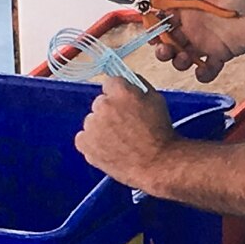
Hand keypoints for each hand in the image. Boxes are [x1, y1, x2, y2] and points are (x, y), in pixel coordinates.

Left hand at [74, 76, 180, 191]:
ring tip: (120, 141)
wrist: (158, 164)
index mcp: (120, 92)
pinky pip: (83, 138)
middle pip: (101, 103)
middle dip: (110, 112)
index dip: (119, 95)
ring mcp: (92, 125)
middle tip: (125, 127)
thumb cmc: (160, 133)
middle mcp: (103, 105)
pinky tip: (109, 149)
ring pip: (92, 121)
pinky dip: (92, 143)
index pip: (111, 83)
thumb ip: (138, 85)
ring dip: (101, 128)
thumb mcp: (156, 100)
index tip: (124, 105)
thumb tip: (127, 79)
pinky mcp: (85, 144)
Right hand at [152, 0, 244, 77]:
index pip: (164, 17)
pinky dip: (203, 74)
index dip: (154, 24)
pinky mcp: (220, 55)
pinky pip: (207, 69)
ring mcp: (206, 42)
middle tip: (165, 49)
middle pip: (169, 41)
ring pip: (183, 57)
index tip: (150, 29)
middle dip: (162, 47)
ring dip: (178, 61)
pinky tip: (205, 69)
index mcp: (189, 8)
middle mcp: (194, 26)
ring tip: (184, 58)